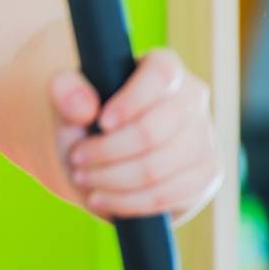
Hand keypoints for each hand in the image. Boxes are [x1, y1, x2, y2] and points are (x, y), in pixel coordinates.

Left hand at [49, 47, 220, 224]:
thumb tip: (84, 107)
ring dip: (111, 179)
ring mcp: (204, 140)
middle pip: (155, 131)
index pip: (162, 75)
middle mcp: (192, 100)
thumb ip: (65, 90)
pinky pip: (170, 196)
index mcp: (163, 68)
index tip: (101, 122)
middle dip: (107, 151)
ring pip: (159, 168)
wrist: (96, 156)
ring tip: (82, 177)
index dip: (132, 101)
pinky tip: (99, 198)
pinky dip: (127, 201)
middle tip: (76, 157)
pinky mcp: (205, 177)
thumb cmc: (83, 120)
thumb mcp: (63, 99)